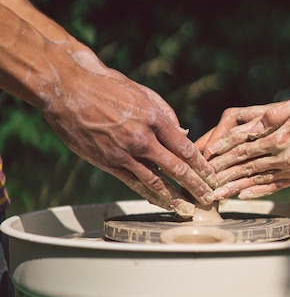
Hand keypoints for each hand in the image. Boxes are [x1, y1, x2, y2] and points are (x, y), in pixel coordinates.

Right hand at [43, 53, 216, 216]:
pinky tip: (161, 203)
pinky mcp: (108, 163)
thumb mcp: (142, 93)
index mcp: (154, 118)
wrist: (69, 90)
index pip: (186, 147)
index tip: (213, 176)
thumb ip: (166, 114)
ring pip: (156, 182)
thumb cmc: (107, 87)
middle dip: (196, 186)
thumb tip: (184, 133)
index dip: (202, 165)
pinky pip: (133, 183)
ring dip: (174, 198)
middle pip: (177, 168)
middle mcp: (142, 138)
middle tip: (209, 199)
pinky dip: (149, 195)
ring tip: (187, 209)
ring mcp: (124, 153)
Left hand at [197, 93, 289, 199]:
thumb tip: (247, 129)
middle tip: (204, 183)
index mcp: (277, 139)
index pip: (242, 149)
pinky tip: (243, 196)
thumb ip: (268, 117)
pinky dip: (258, 192)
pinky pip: (274, 187)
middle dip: (223, 175)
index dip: (223, 155)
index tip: (206, 161)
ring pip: (257, 180)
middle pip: (245, 167)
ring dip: (236, 188)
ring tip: (217, 194)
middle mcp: (282, 157)